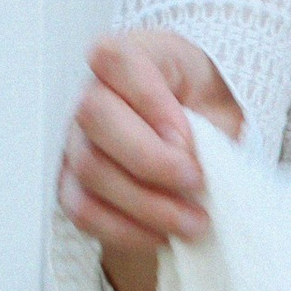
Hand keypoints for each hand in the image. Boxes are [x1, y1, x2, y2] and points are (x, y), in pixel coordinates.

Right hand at [56, 27, 243, 290]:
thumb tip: (185, 161)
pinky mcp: (72, 183)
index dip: (147, 98)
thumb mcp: (219, 102)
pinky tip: (162, 235)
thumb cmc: (206, 108)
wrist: (197, 131)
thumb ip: (205, 125)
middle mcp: (92, 93)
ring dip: (147, 204)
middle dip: (150, 159)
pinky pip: (83, 210)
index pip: (113, 59)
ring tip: (194, 221)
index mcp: (132, 55)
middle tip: (196, 181)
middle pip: (94, 117)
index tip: (186, 133)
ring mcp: (75, 139)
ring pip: (90, 170)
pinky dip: (125, 230)